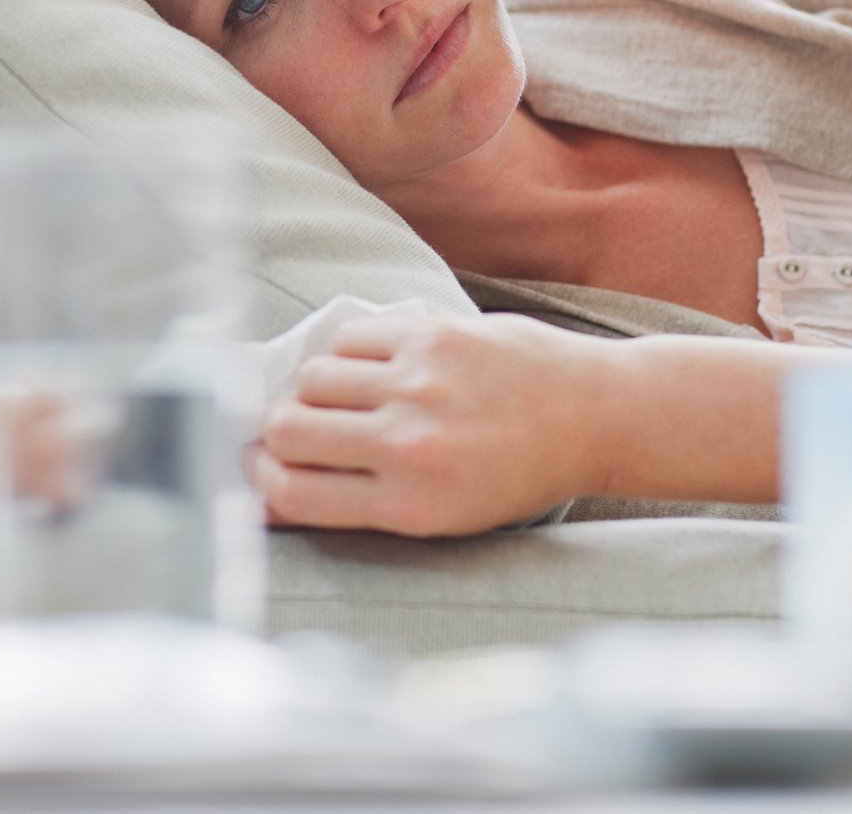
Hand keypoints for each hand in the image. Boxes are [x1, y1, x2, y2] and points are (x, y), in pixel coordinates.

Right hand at [253, 312, 611, 536]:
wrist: (592, 415)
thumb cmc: (514, 473)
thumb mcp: (442, 516)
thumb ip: (360, 503)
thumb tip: (270, 491)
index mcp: (410, 505)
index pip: (292, 494)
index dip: (259, 481)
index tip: (260, 468)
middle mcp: (409, 446)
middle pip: (287, 430)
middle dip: (277, 433)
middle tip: (292, 430)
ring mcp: (419, 384)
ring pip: (311, 377)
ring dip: (313, 390)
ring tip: (342, 397)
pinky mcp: (431, 334)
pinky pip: (349, 337)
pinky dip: (348, 352)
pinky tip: (374, 366)